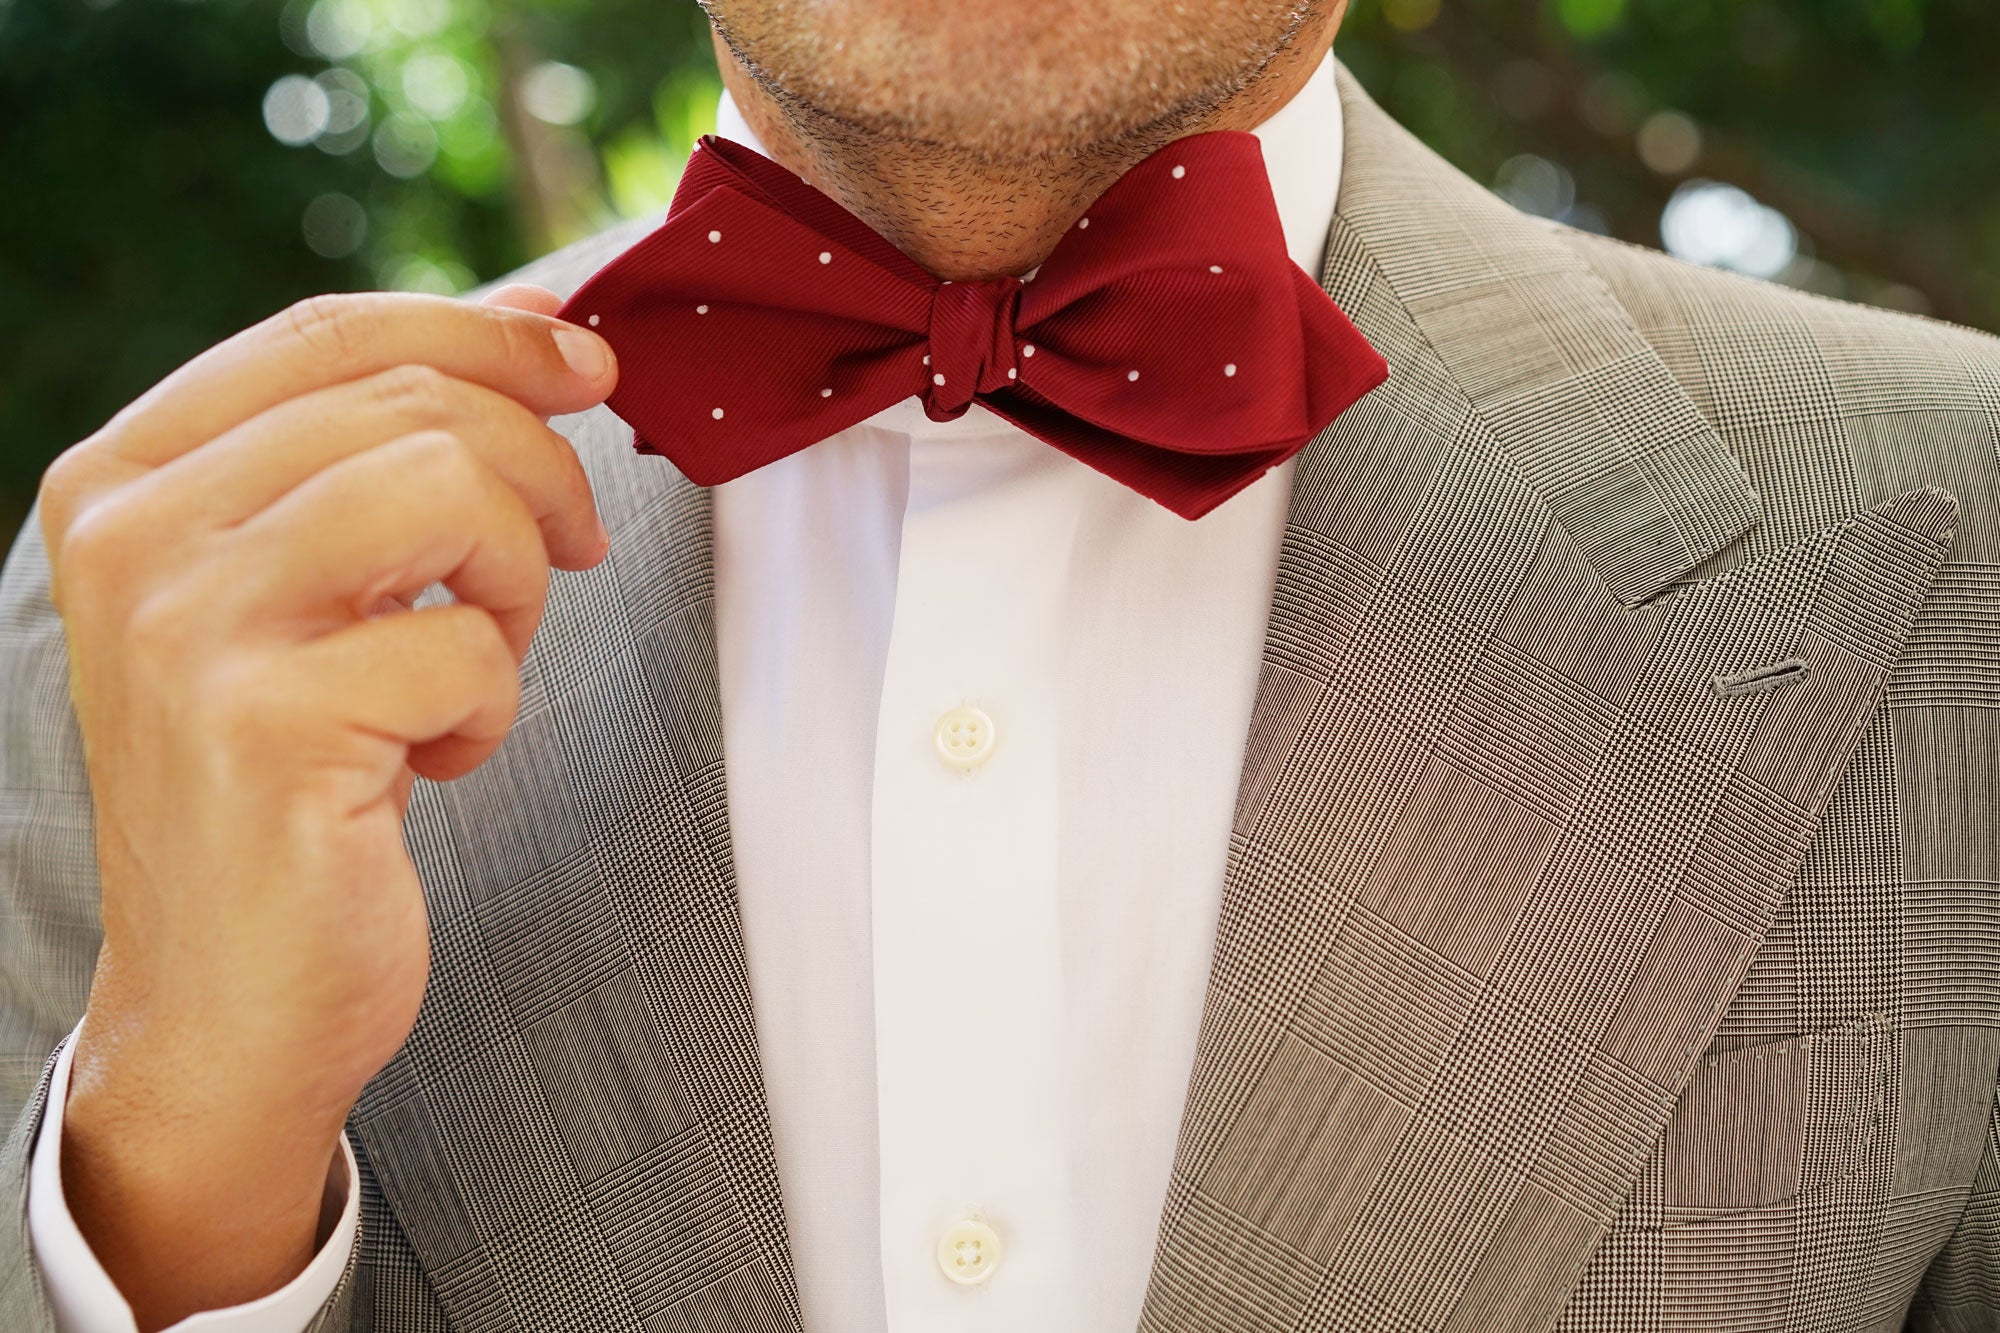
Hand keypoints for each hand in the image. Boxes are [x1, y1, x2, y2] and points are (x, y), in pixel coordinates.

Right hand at [34, 284, 614, 1328]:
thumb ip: (388, 450)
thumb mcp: (312, 589)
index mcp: (124, 477)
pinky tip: (432, 761)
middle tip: (566, 557)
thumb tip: (545, 319)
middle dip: (540, 475)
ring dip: (516, 585)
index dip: (488, 332)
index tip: (591, 367)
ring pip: (449, 488)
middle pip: (414, 402)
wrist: (227, 998)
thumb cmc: (295, 779)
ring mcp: (184, 629)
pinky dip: (492, 706)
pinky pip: (468, 646)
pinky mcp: (263, 726)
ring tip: (478, 664)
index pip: (330, 331)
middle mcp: (131, 535)